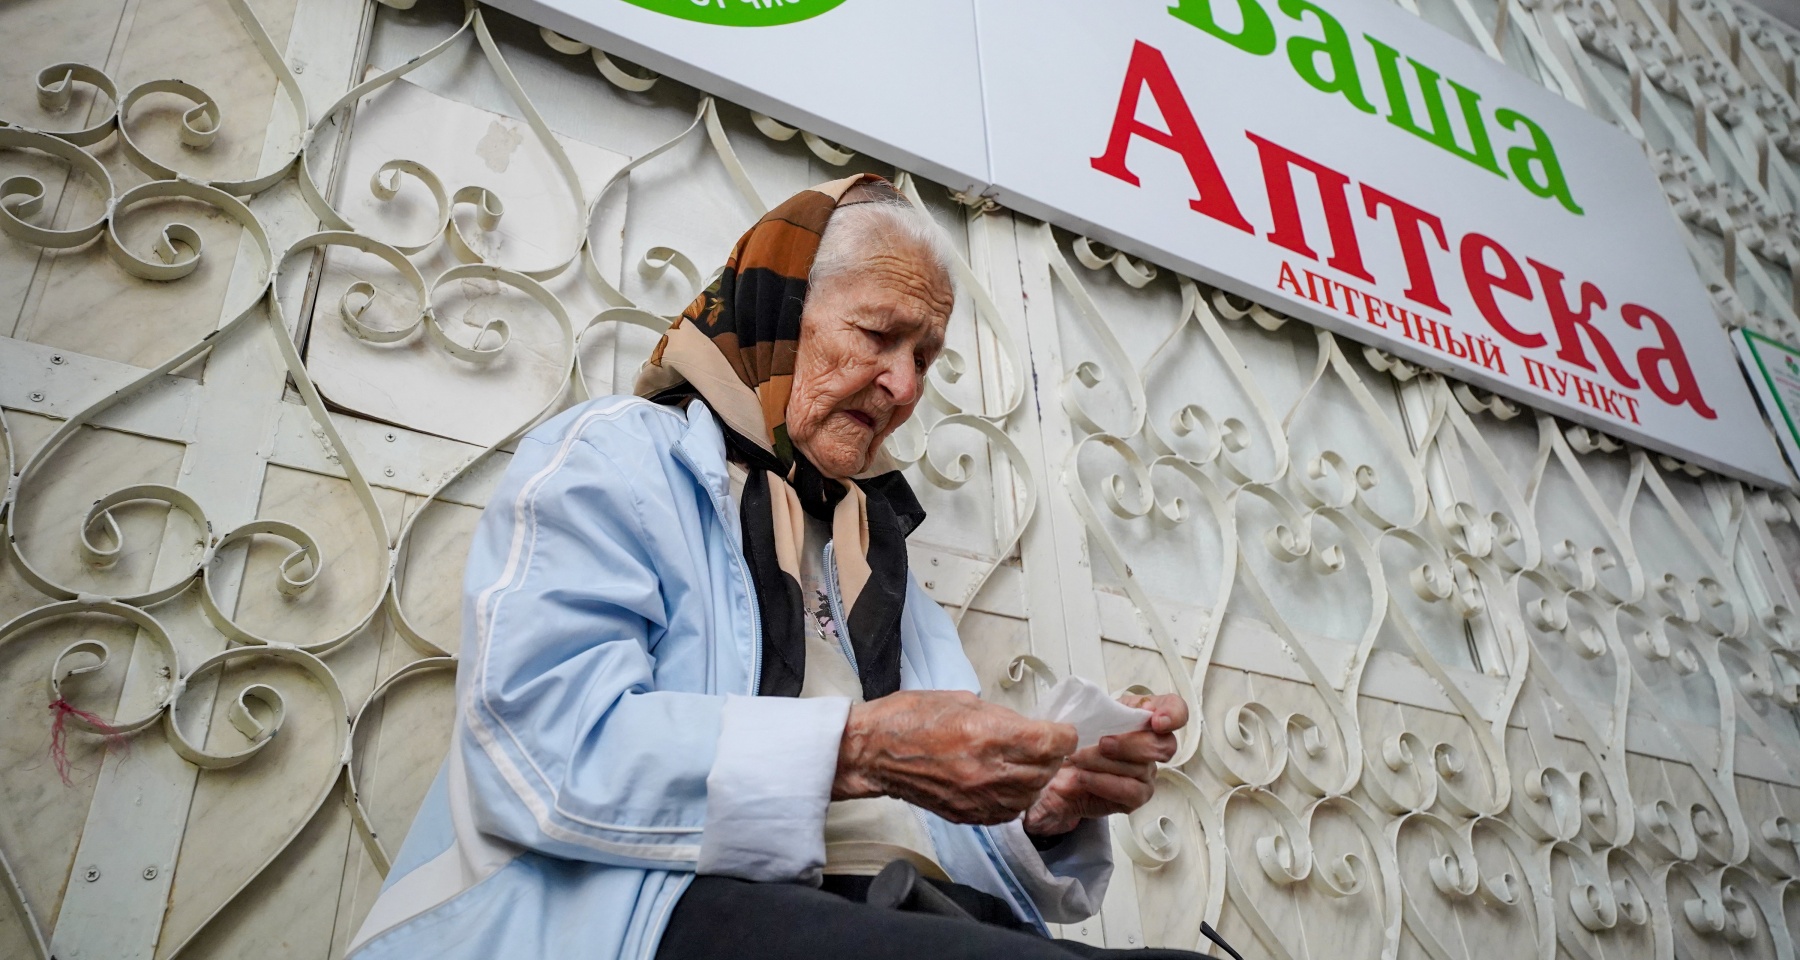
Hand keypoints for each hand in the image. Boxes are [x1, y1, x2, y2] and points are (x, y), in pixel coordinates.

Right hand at [834, 690, 1077, 824]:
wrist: (873, 751)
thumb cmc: (910, 717)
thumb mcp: (963, 701)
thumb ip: (1002, 718)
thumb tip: (1028, 729)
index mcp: (989, 735)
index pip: (1054, 743)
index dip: (1062, 735)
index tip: (1059, 731)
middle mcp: (988, 771)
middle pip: (1048, 771)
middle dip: (1051, 756)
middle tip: (1042, 745)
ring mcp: (978, 798)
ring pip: (1032, 795)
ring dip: (1035, 779)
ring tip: (1022, 764)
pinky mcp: (967, 815)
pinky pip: (1008, 813)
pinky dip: (1014, 798)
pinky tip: (1003, 783)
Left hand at [1021, 693, 1187, 837]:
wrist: (1050, 774)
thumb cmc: (1068, 741)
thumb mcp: (1077, 716)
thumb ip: (1096, 707)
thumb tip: (1106, 704)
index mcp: (1139, 714)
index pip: (1173, 708)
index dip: (1172, 713)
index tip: (1156, 720)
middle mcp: (1149, 743)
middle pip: (1164, 744)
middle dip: (1130, 743)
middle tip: (1101, 742)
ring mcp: (1146, 771)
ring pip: (1143, 768)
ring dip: (1105, 762)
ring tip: (1078, 759)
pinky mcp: (1135, 796)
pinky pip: (1131, 791)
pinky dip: (1105, 782)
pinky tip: (1084, 778)